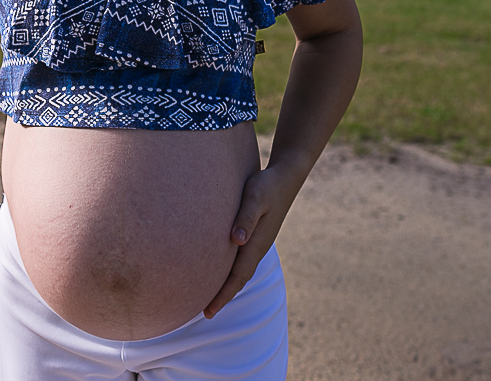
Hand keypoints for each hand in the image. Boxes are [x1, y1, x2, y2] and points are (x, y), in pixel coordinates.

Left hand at [203, 164, 299, 317]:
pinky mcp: (255, 234)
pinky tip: (220, 268)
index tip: (208, 311)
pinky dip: (229, 270)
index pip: (237, 276)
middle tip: (204, 313)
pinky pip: (240, 259)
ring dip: (226, 284)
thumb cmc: (267, 185)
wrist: (286, 176)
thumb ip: (246, 217)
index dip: (223, 294)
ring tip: (210, 296)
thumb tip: (236, 240)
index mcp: (257, 243)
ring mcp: (257, 242)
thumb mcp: (255, 197)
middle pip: (238, 279)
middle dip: (222, 296)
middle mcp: (257, 247)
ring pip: (239, 270)